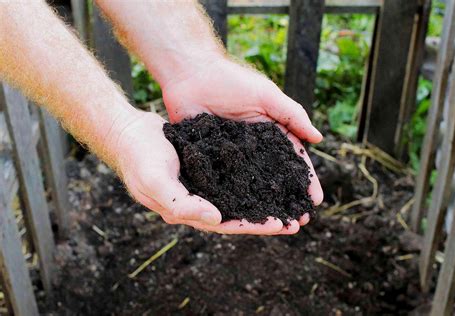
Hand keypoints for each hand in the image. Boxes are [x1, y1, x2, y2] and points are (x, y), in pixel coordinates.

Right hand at [114, 111, 287, 234]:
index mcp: (189, 210)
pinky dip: (251, 175)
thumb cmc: (138, 158)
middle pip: (240, 213)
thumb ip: (182, 204)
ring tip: (289, 199)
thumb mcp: (156, 182)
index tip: (282, 225)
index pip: (228, 224)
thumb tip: (216, 219)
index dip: (255, 225)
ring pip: (240, 194)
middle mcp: (200, 200)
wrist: (129, 132)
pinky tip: (268, 171)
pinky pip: (234, 173)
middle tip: (298, 219)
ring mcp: (204, 183)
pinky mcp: (206, 166)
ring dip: (263, 197)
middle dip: (267, 217)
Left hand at [161, 56, 323, 233]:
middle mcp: (253, 148)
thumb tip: (318, 138)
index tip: (315, 200)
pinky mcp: (210, 160)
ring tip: (275, 225)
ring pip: (250, 185)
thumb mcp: (266, 96)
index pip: (293, 160)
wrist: (190, 75)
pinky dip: (233, 198)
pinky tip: (241, 216)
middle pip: (274, 178)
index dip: (305, 180)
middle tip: (299, 221)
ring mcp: (231, 156)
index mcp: (270, 132)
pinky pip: (223, 182)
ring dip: (263, 205)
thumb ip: (292, 115)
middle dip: (288, 199)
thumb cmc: (231, 81)